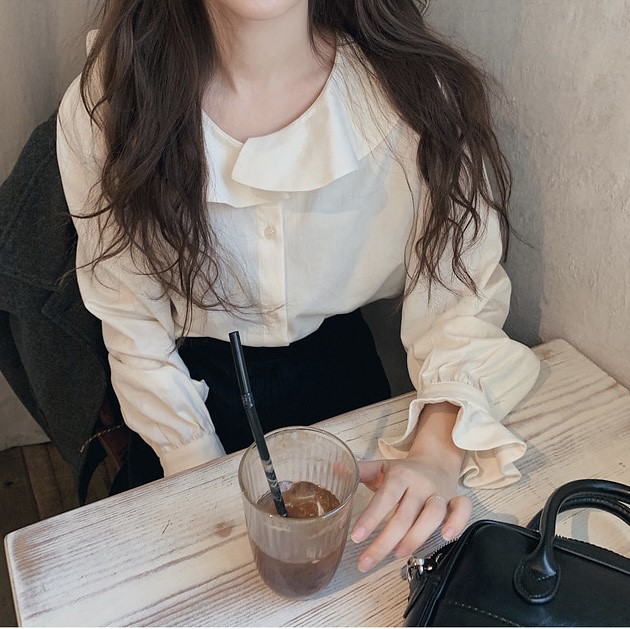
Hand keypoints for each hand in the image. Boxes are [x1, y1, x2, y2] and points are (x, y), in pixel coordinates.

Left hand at [350, 454, 470, 572]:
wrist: (436, 461)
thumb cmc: (403, 471)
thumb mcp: (380, 467)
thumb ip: (360, 470)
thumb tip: (335, 469)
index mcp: (399, 476)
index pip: (384, 498)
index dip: (371, 518)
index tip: (356, 538)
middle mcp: (419, 484)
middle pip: (404, 515)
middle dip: (384, 542)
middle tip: (366, 562)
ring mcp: (439, 493)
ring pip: (432, 515)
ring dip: (416, 537)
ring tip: (397, 554)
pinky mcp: (456, 500)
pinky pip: (462, 510)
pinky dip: (458, 523)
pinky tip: (446, 538)